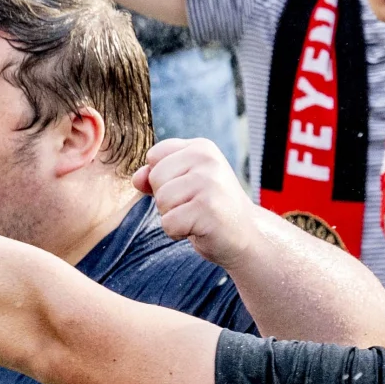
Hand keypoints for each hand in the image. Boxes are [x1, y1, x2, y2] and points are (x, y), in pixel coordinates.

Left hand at [137, 137, 269, 265]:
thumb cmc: (211, 208)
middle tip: (193, 206)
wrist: (247, 236)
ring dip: (173, 217)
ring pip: (162, 201)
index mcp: (201, 147)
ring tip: (196, 217)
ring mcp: (210, 183)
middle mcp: (208, 159)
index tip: (187, 189)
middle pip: (156, 179)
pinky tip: (199, 229)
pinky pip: (169, 223)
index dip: (162, 179)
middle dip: (166, 200)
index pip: (154, 156)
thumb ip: (157, 175)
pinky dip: (178, 233)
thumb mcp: (184, 184)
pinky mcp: (208, 209)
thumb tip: (137, 178)